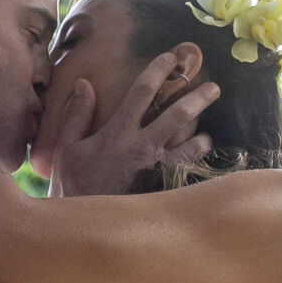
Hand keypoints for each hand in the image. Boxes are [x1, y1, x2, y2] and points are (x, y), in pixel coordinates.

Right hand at [41, 51, 218, 195]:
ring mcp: (156, 169)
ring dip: (202, 137)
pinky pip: (187, 174)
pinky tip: (197, 168)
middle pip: (178, 114)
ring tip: (206, 135)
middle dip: (199, 96)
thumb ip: (78, 114)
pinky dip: (195, 168)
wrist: (85, 224)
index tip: (171, 58)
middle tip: (214, 87)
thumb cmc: (73, 185)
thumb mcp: (66, 147)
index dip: (159, 70)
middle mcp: (143, 146)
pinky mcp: (162, 189)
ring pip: (191, 146)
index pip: (143, 91)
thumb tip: (84, 83)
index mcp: (119, 131)